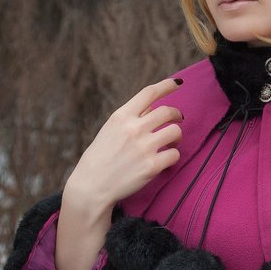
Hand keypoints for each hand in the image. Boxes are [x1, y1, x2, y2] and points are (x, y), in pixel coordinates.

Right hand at [64, 78, 182, 217]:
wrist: (92, 186)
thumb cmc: (100, 158)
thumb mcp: (110, 130)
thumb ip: (130, 118)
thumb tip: (153, 107)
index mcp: (121, 116)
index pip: (149, 93)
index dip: (167, 86)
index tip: (178, 83)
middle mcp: (133, 128)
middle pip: (167, 111)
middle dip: (177, 114)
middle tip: (178, 119)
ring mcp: (144, 147)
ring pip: (175, 131)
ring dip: (177, 136)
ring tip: (171, 142)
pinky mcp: (152, 166)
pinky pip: (174, 154)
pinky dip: (173, 156)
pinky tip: (166, 159)